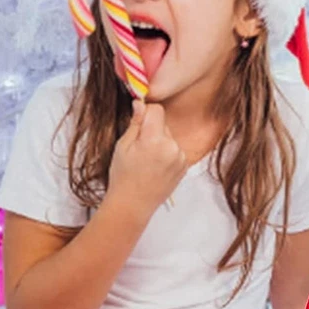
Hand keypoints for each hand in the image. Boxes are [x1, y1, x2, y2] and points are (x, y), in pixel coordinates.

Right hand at [107, 100, 187, 217]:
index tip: (138, 119)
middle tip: (139, 148)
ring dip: (160, 142)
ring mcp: (181, 157)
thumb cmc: (123, 177)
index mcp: (155, 140)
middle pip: (163, 124)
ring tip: (147, 160)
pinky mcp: (185, 165)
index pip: (157, 110)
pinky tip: (156, 166)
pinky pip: (175, 150)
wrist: (133, 205)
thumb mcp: (123, 146)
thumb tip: (141, 103)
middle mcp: (172, 147)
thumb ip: (136, 123)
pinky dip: (167, 153)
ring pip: (170, 137)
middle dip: (152, 130)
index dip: (146, 112)